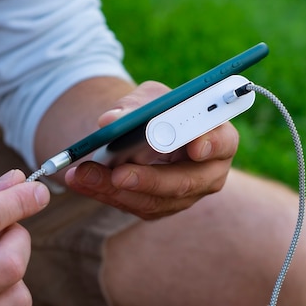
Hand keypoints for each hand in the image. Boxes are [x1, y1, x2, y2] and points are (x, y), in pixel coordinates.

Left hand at [65, 81, 238, 219]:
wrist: (144, 132)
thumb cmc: (157, 109)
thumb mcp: (150, 98)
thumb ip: (135, 106)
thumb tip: (109, 121)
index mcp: (219, 137)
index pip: (223, 142)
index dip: (211, 144)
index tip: (195, 146)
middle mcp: (208, 172)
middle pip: (185, 182)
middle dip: (150, 180)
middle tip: (119, 175)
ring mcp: (185, 196)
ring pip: (154, 201)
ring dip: (115, 190)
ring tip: (82, 175)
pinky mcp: (160, 207)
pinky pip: (134, 207)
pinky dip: (105, 194)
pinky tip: (81, 180)